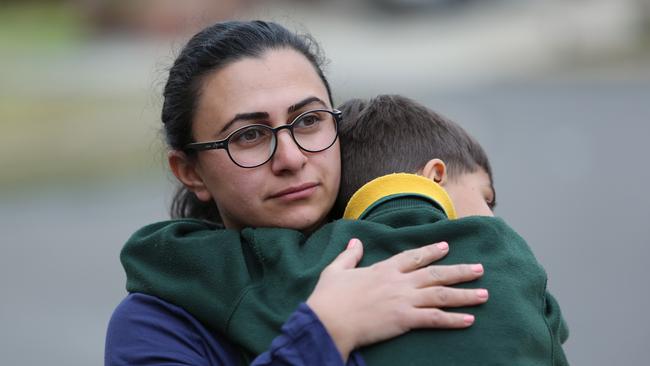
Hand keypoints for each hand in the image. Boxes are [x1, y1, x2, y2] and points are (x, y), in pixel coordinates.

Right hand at [306, 238, 486, 360]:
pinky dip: (453, 319)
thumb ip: (349, 255)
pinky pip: (434, 318)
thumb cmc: (328, 298)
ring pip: (441, 294)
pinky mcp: (404, 320)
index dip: (431, 251)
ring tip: (484, 295)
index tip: (446, 246)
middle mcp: (398, 282)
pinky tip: (469, 320)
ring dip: (464, 294)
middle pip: (435, 273)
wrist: (328, 321)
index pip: (413, 256)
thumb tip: (355, 242)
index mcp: (383, 269)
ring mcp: (403, 300)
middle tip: (480, 269)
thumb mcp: (336, 270)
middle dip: (460, 271)